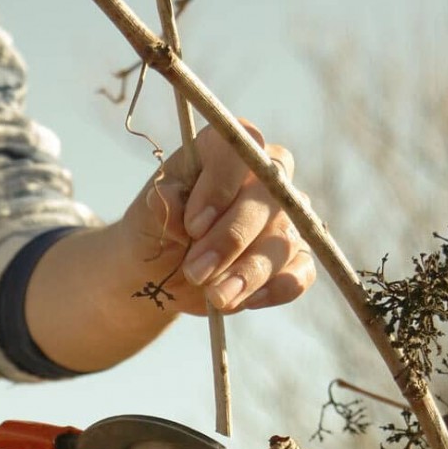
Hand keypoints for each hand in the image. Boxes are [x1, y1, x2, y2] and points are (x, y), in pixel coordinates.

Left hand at [121, 120, 315, 313]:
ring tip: (214, 296)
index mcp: (224, 152)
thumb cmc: (156, 231)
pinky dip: (274, 289)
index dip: (221, 185)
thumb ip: (159, 205)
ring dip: (248, 273)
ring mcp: (283, 219)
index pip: (240, 148)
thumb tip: (167, 199)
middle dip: (231, 239)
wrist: (160, 273)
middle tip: (195, 271)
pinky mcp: (293, 258)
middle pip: (268, 198)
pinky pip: (301, 273)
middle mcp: (264, 179)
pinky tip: (243, 301)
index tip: (193, 225)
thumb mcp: (146, 216)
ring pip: (283, 240)